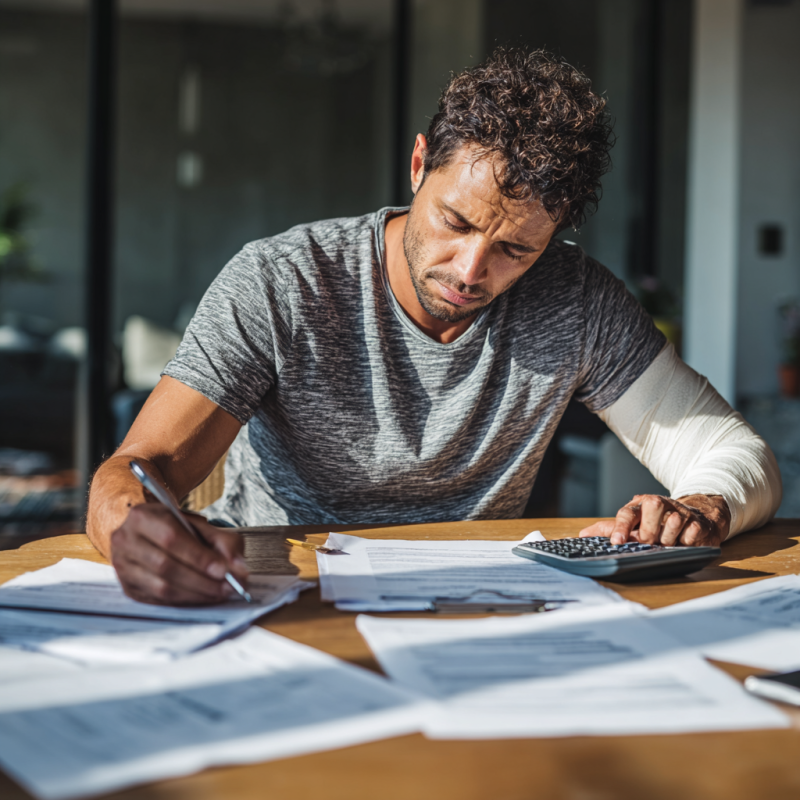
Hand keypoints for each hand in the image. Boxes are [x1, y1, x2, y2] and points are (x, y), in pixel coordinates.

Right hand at [109, 503, 248, 604]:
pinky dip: (184, 601)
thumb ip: (223, 542)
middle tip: (228, 586)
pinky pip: (158, 600)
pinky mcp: (127, 587)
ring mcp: (123, 566)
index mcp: (142, 516)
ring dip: (195, 593)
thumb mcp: (200, 525)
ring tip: (220, 593)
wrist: (149, 532)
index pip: (172, 539)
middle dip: (201, 580)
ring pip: (160, 587)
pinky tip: (203, 597)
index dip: (199, 557)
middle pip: (165, 566)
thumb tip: (238, 569)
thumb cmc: (176, 528)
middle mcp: (125, 540)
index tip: (224, 570)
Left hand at [579, 494, 730, 546]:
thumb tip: (583, 535)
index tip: (617, 542)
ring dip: (669, 539)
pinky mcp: (697, 522)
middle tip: (651, 543)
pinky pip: (691, 534)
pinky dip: (686, 543)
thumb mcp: (633, 524)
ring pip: (673, 523)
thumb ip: (609, 529)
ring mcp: (680, 511)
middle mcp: (659, 504)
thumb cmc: (657, 523)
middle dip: (650, 533)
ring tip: (667, 543)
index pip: (627, 512)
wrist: (694, 518)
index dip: (621, 527)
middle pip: (652, 510)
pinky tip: (684, 542)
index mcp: (639, 505)